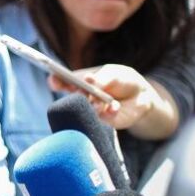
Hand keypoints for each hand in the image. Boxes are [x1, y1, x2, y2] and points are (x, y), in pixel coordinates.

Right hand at [48, 64, 178, 138]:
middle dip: (78, 95)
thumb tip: (88, 80)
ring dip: (92, 105)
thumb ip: (101, 78)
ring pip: (86, 110)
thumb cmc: (122, 80)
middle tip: (82, 92)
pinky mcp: (104, 121)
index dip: (56, 81)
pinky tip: (115, 107)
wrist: (141, 96)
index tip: (53, 80)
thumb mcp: (113, 74)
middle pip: (73, 97)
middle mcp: (82, 97)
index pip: (63, 81)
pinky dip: (109, 112)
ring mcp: (92, 110)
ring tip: (99, 102)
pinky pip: (102, 119)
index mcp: (79, 82)